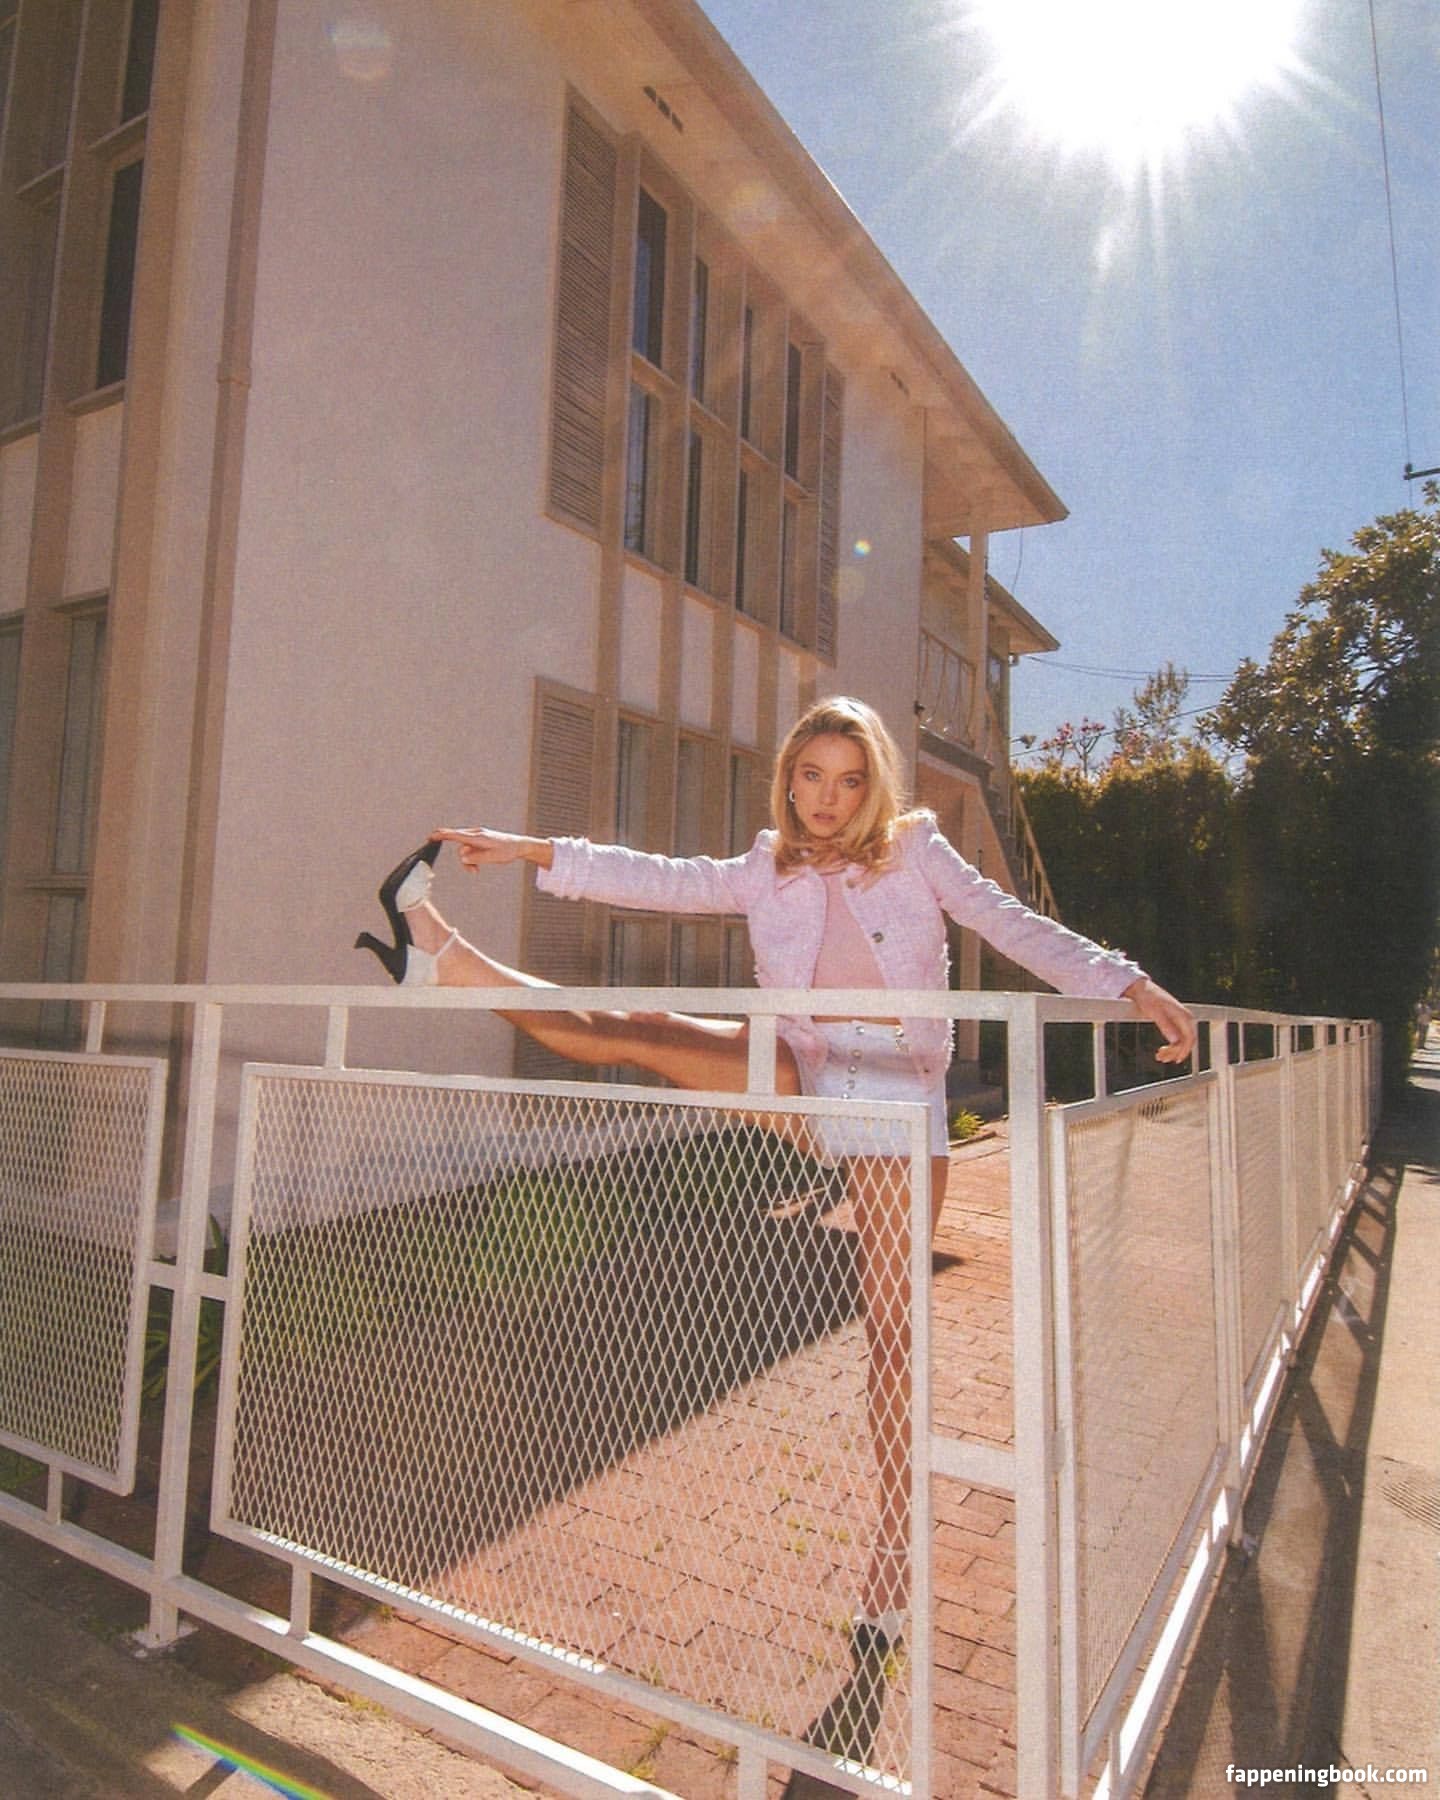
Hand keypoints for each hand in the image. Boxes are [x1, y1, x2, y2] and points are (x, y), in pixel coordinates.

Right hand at [429, 827, 553, 870]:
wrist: (519, 846)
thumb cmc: (507, 851)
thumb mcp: (493, 857)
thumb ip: (476, 857)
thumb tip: (462, 857)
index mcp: (478, 837)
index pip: (456, 835)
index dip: (442, 835)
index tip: (431, 836)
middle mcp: (475, 834)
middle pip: (460, 847)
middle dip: (464, 860)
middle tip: (474, 871)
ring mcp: (477, 837)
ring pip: (464, 851)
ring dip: (469, 861)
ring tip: (477, 870)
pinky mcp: (479, 841)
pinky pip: (469, 850)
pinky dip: (471, 858)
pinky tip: (478, 865)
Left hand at [1122, 977, 1197, 1065]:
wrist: (1143, 990)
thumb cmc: (1149, 999)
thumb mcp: (1155, 1013)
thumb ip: (1166, 1026)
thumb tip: (1175, 1040)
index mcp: (1184, 1016)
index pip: (1190, 1038)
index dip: (1184, 1050)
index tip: (1175, 1059)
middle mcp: (1186, 1019)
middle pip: (1186, 1042)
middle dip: (1176, 1052)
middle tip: (1161, 1059)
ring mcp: (1181, 1021)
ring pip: (1181, 1042)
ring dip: (1172, 1051)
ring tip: (1159, 1057)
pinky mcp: (1175, 1023)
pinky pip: (1177, 1038)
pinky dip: (1170, 1046)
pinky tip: (1161, 1051)